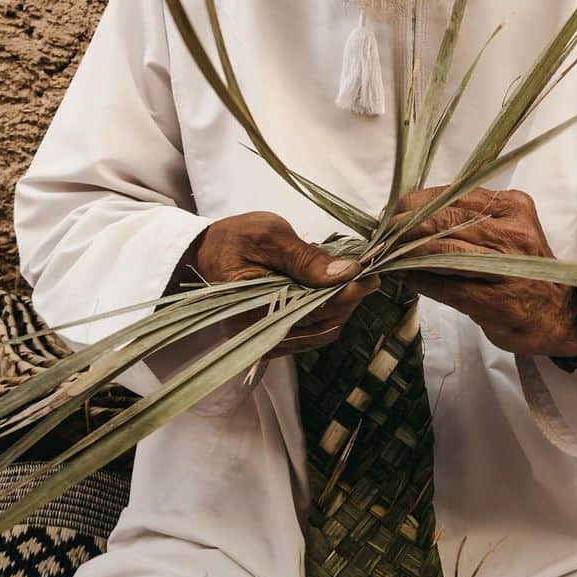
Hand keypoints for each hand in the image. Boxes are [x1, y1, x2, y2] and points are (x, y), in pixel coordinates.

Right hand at [169, 211, 379, 356]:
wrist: (206, 252)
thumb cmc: (234, 238)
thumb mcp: (269, 236)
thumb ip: (307, 257)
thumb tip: (347, 272)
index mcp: (254, 311)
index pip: (314, 310)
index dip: (347, 293)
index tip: (370, 274)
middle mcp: (261, 335)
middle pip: (322, 324)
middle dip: (349, 299)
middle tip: (367, 273)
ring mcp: (268, 340)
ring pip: (321, 332)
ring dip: (342, 308)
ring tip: (352, 280)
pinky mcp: (274, 338)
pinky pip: (312, 334)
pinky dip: (329, 314)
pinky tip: (332, 291)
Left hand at [391, 187, 576, 358]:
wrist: (561, 314)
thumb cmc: (524, 269)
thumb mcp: (505, 229)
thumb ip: (468, 217)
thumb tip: (411, 212)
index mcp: (513, 205)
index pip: (453, 194)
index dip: (416, 202)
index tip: (392, 211)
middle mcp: (513, 230)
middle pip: (445, 220)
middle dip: (406, 226)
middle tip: (382, 233)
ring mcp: (508, 266)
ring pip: (444, 250)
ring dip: (408, 252)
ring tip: (388, 254)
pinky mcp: (499, 300)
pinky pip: (449, 287)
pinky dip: (422, 281)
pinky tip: (406, 279)